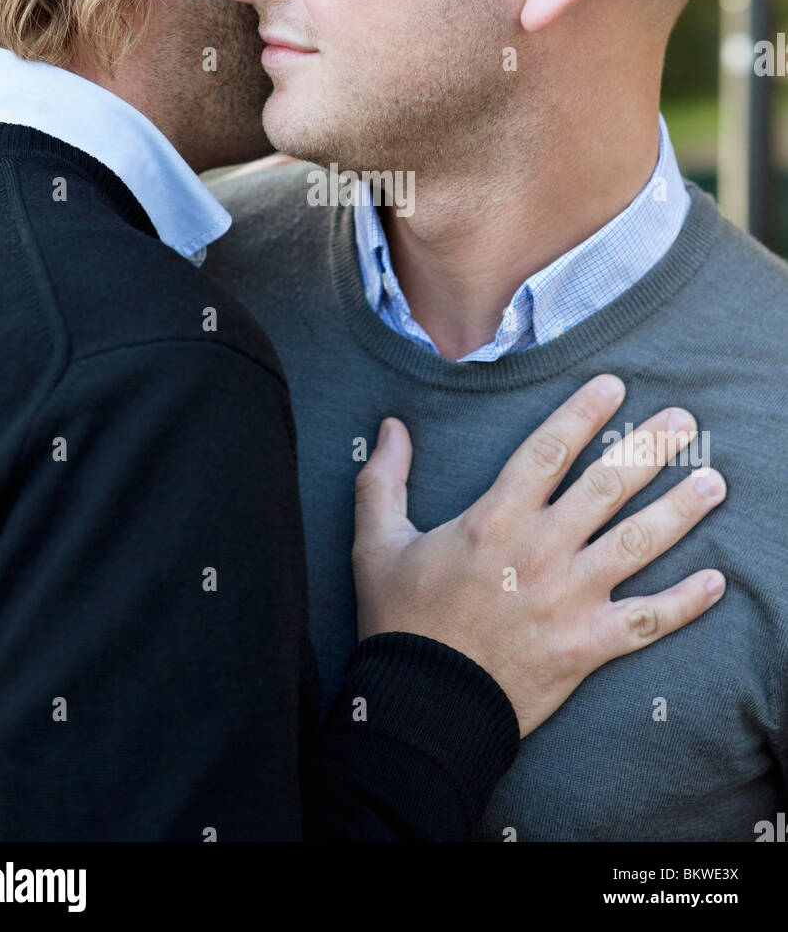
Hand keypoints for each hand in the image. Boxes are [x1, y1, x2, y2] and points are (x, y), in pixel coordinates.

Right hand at [352, 375, 725, 736]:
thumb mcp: (376, 543)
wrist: (424, 706)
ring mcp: (569, 598)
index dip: (583, 413)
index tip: (614, 386)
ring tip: (714, 483)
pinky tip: (716, 582)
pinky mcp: (586, 646)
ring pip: (637, 543)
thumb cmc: (400, 622)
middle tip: (684, 421)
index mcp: (493, 520)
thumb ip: (383, 481)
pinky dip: (685, 603)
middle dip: (649, 448)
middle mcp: (540, 550)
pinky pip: (647, 621)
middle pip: (607, 486)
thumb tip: (391, 427)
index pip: (548, 450)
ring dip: (680, 511)